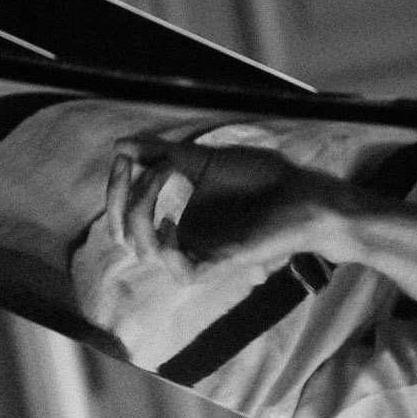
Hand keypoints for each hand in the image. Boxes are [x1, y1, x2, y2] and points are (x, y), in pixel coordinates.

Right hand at [71, 143, 277, 368]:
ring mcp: (196, 254)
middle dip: (120, 201)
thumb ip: (163, 155)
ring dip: (142, 214)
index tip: (124, 157)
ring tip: (162, 175)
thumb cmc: (258, 179)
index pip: (124, 214)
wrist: (301, 195)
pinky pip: (180, 271)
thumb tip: (120, 146)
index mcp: (171, 219)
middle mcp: (178, 240)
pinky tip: (170, 224)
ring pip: (145, 251)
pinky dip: (167, 250)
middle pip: (126, 235)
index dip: (115, 188)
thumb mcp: (203, 160)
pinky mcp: (216, 265)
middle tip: (129, 167)